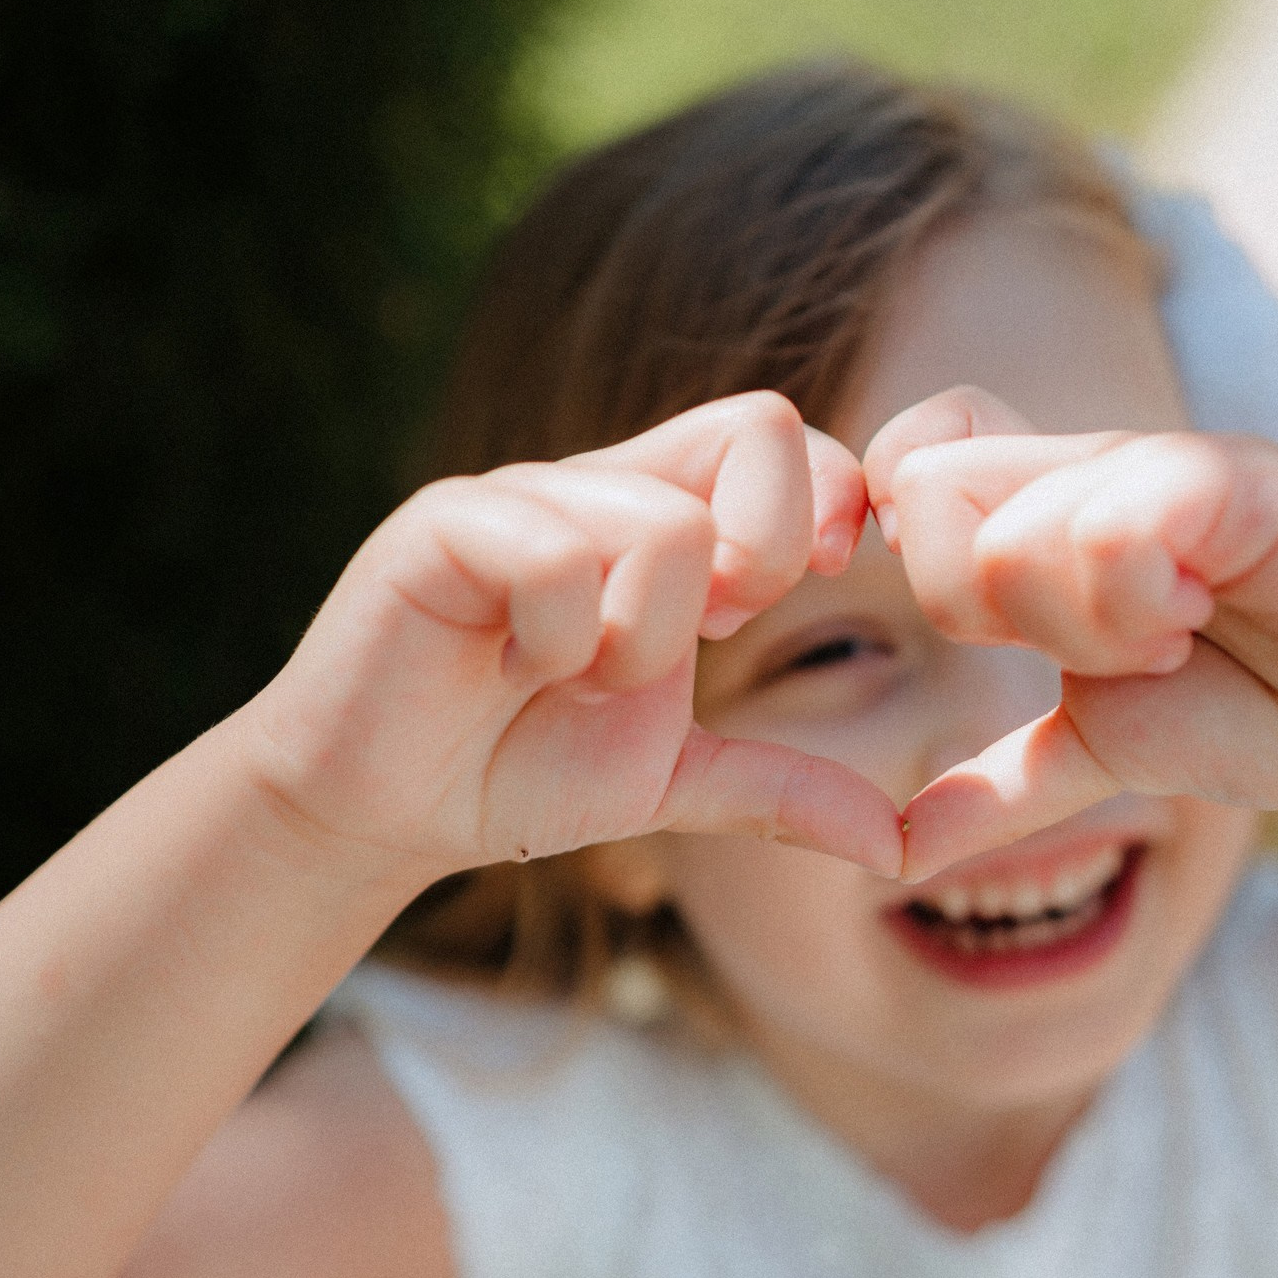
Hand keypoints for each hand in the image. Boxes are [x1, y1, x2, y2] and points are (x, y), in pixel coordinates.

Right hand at [245, 392, 905, 885]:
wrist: (379, 811)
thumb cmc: (517, 772)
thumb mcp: (674, 784)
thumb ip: (782, 792)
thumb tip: (899, 849)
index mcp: (666, 518)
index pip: (788, 438)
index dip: (828, 503)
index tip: (792, 595)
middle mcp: (601, 485)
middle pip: (759, 428)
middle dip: (768, 553)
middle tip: (713, 636)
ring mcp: (522, 496)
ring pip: (663, 521)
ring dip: (646, 636)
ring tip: (582, 680)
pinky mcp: (441, 526)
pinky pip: (550, 552)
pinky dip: (559, 636)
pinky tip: (519, 669)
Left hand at [865, 386, 1277, 879]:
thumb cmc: (1266, 714)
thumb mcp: (1100, 748)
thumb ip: (997, 780)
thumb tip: (891, 850)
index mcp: (1048, 514)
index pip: (908, 462)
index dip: (902, 538)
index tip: (981, 631)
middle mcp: (1094, 467)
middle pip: (928, 495)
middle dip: (983, 606)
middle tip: (1103, 649)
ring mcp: (1164, 462)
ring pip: (1015, 531)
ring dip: (1085, 626)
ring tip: (1175, 637)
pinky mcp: (1238, 477)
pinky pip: (1117, 518)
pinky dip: (1138, 598)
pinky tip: (1199, 617)